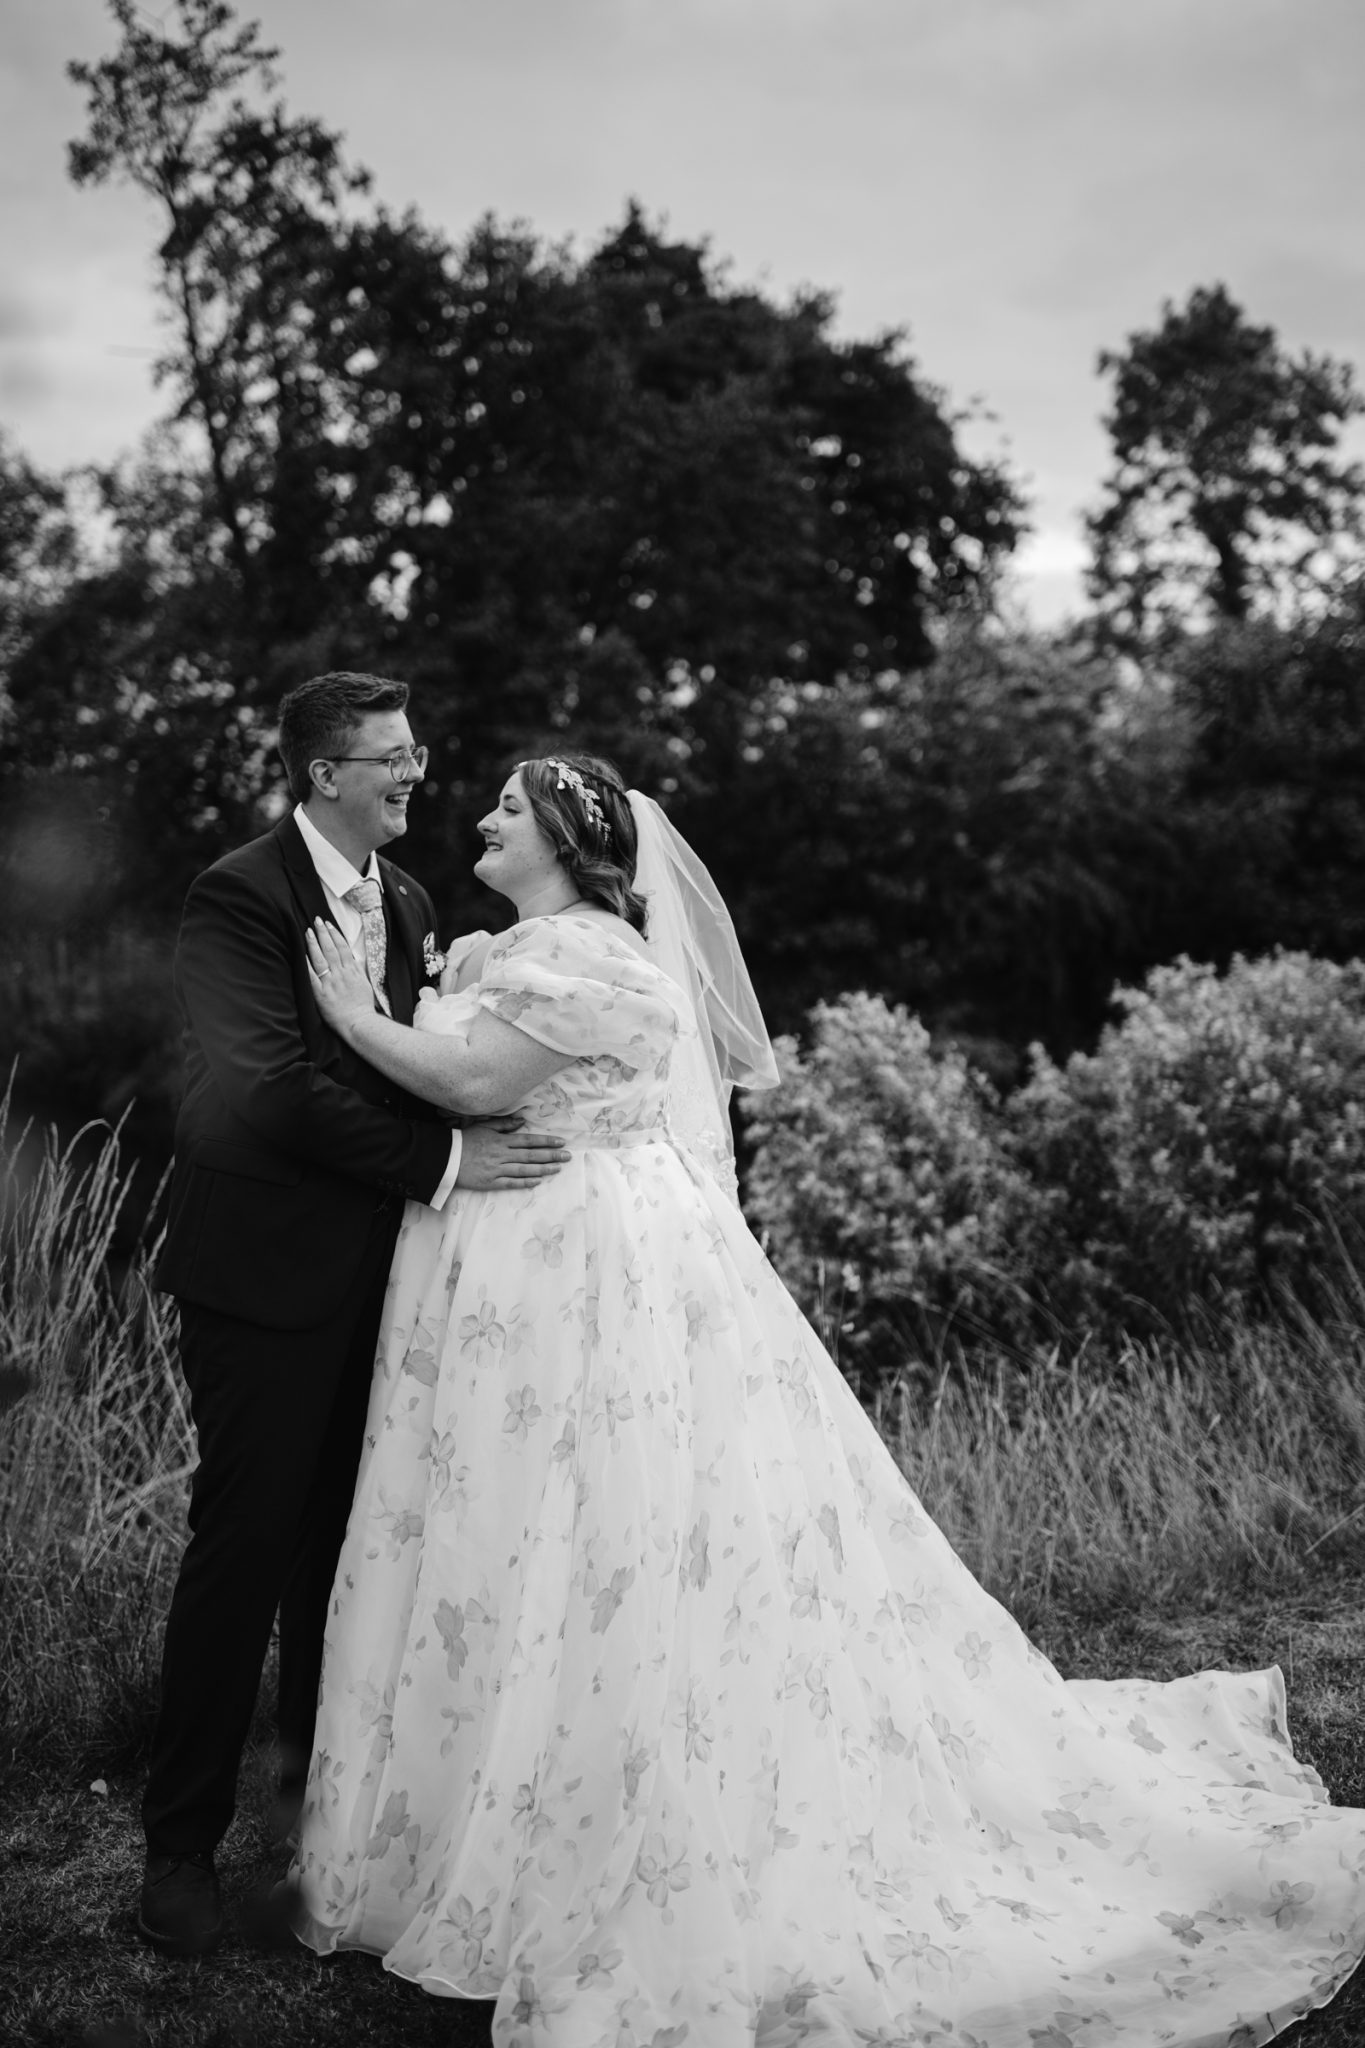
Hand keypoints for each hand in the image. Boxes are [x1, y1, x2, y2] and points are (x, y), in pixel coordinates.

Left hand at [305, 919, 374, 1037]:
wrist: (359, 1023)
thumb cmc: (363, 1006)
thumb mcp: (365, 984)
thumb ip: (358, 970)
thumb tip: (354, 958)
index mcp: (352, 971)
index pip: (343, 947)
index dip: (335, 934)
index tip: (329, 924)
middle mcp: (341, 974)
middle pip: (331, 948)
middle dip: (323, 932)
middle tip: (317, 920)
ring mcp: (330, 983)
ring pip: (321, 958)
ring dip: (314, 943)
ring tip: (308, 931)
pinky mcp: (321, 993)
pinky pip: (312, 976)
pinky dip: (306, 964)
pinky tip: (301, 954)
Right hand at [457, 1118, 569, 1189]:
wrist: (445, 1157)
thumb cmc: (464, 1140)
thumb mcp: (483, 1127)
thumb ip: (504, 1125)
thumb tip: (522, 1121)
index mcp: (501, 1140)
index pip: (528, 1140)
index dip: (546, 1142)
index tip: (561, 1142)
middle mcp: (501, 1155)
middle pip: (531, 1155)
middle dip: (551, 1156)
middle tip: (567, 1157)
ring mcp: (496, 1169)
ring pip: (524, 1170)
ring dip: (543, 1169)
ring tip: (557, 1168)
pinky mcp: (490, 1182)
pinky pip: (510, 1183)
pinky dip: (524, 1182)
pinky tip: (537, 1181)